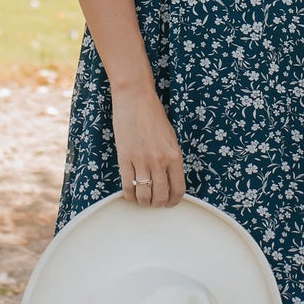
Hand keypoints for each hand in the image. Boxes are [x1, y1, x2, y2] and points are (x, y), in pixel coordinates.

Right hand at [110, 75, 186, 206]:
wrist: (135, 98)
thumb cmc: (153, 115)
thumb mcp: (170, 138)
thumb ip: (171, 159)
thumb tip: (168, 180)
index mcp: (174, 156)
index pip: (178, 189)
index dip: (173, 201)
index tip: (169, 203)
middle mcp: (160, 161)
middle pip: (160, 196)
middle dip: (157, 204)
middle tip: (154, 203)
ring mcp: (141, 160)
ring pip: (144, 195)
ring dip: (143, 202)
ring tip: (141, 199)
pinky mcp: (124, 158)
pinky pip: (127, 186)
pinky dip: (129, 195)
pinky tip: (130, 194)